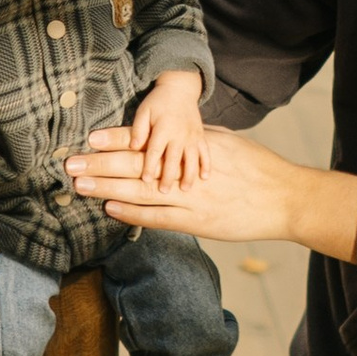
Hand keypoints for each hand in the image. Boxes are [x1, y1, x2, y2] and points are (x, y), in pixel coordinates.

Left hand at [65, 118, 356, 262]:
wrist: (287, 198)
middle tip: (70, 163)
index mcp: (195, 146)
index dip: (118, 138)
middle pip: (136, 165)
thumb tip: (172, 133)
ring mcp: (192, 197)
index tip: (91, 136)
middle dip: (100, 163)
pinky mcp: (198, 222)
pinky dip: (133, 213)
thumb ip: (196, 140)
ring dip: (106, 187)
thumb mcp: (226, 142)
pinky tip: (110, 209)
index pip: (149, 140)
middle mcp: (188, 170)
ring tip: (79, 184)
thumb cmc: (259, 168)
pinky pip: (159, 218)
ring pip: (140, 191)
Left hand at [132, 68, 207, 190]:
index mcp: (164, 128)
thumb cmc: (157, 102)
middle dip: (169, 176)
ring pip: (192, 158)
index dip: (150, 165)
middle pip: (174, 158)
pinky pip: (206, 152)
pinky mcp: (201, 136)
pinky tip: (205, 178)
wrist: (180, 88)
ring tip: (185, 190)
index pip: (155, 150)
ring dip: (189, 175)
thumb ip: (138, 129)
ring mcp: (193, 136)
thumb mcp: (143, 111)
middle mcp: (180, 133)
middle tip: (163, 192)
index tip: (145, 180)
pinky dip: (207, 165)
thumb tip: (133, 147)